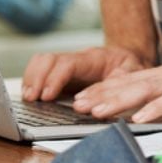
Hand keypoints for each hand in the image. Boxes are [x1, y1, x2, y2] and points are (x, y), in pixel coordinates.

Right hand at [21, 46, 148, 101]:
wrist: (130, 57)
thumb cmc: (131, 67)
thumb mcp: (132, 75)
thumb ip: (118, 87)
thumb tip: (98, 105)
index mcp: (94, 58)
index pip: (68, 64)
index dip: (55, 78)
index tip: (47, 96)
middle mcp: (77, 58)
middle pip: (49, 59)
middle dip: (36, 78)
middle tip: (32, 99)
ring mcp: (67, 64)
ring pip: (41, 62)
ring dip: (31, 79)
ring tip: (29, 98)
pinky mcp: (61, 73)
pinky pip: (40, 70)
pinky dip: (31, 81)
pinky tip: (31, 96)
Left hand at [71, 64, 161, 121]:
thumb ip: (154, 95)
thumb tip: (129, 107)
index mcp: (161, 73)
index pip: (125, 80)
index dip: (101, 89)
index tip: (80, 98)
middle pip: (129, 83)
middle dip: (102, 94)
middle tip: (80, 105)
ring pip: (144, 89)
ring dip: (119, 100)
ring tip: (100, 112)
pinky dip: (154, 108)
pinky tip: (139, 118)